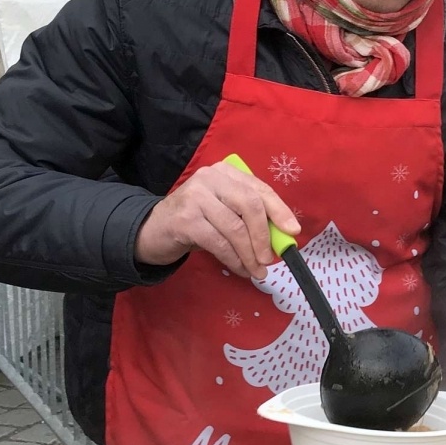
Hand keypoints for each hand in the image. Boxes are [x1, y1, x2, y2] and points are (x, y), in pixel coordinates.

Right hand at [134, 159, 298, 278]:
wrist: (153, 230)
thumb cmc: (196, 221)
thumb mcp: (223, 212)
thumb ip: (249, 217)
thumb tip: (282, 237)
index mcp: (225, 172)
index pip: (259, 189)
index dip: (279, 210)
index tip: (292, 230)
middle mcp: (210, 178)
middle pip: (250, 205)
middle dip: (264, 236)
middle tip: (270, 260)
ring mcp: (195, 196)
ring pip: (235, 228)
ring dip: (249, 254)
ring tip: (257, 271)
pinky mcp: (185, 219)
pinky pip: (218, 243)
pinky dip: (234, 259)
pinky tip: (240, 269)